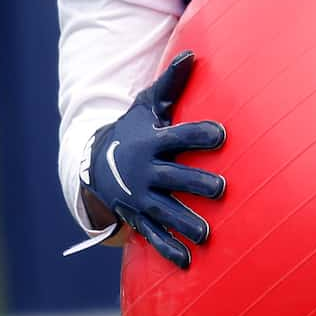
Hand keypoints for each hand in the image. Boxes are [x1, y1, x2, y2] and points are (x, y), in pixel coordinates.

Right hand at [85, 53, 225, 268]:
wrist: (93, 164)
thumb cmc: (132, 131)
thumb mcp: (145, 106)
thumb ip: (171, 84)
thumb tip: (194, 52)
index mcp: (152, 143)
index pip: (177, 137)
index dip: (198, 134)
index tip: (222, 134)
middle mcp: (146, 172)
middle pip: (173, 177)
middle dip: (195, 183)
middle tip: (221, 189)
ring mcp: (141, 198)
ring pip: (165, 211)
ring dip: (185, 222)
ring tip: (206, 234)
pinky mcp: (139, 218)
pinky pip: (154, 236)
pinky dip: (169, 249)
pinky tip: (188, 262)